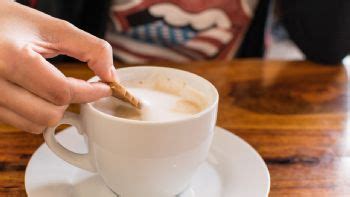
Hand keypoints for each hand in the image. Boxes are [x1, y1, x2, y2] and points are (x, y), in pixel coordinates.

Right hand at [0, 1, 115, 133]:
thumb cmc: (9, 21)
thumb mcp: (51, 27)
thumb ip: (89, 48)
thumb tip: (110, 75)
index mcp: (10, 58)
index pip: (61, 91)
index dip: (90, 92)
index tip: (105, 88)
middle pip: (49, 115)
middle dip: (70, 102)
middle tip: (77, 87)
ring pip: (35, 125)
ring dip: (54, 110)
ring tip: (54, 88)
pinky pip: (21, 123)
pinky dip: (37, 113)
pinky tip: (38, 94)